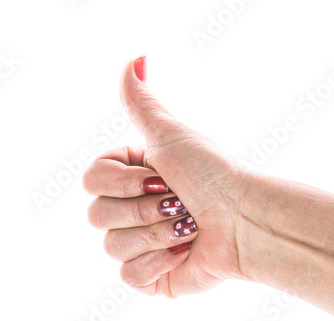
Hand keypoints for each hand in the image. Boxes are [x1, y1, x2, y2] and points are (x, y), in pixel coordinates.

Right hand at [83, 56, 248, 296]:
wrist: (244, 221)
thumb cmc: (210, 173)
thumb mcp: (168, 133)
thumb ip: (140, 100)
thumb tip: (135, 57)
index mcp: (126, 177)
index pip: (89, 181)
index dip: (123, 182)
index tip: (159, 175)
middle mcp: (126, 209)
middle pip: (96, 216)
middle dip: (143, 209)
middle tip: (177, 202)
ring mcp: (135, 243)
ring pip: (112, 247)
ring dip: (157, 234)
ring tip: (187, 227)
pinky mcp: (147, 275)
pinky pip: (128, 275)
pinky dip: (160, 263)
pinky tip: (184, 252)